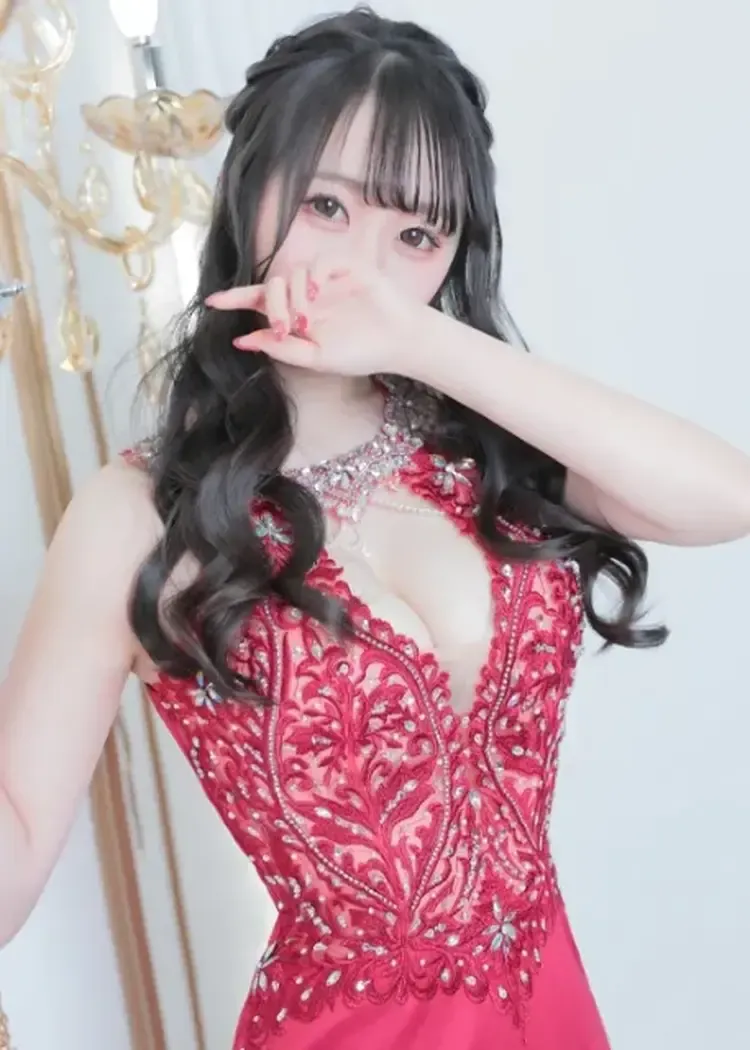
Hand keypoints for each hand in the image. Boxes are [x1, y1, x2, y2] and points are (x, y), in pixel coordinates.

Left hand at [204, 256, 421, 376]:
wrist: (399, 343)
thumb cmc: (361, 352)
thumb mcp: (316, 358)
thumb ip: (282, 349)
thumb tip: (243, 340)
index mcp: (298, 315)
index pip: (260, 301)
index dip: (235, 299)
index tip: (212, 303)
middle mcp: (307, 294)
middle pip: (271, 287)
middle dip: (271, 307)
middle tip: (286, 330)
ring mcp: (326, 279)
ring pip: (291, 275)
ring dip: (292, 299)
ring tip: (307, 322)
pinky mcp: (346, 267)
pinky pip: (318, 262)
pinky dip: (312, 277)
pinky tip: (317, 296)